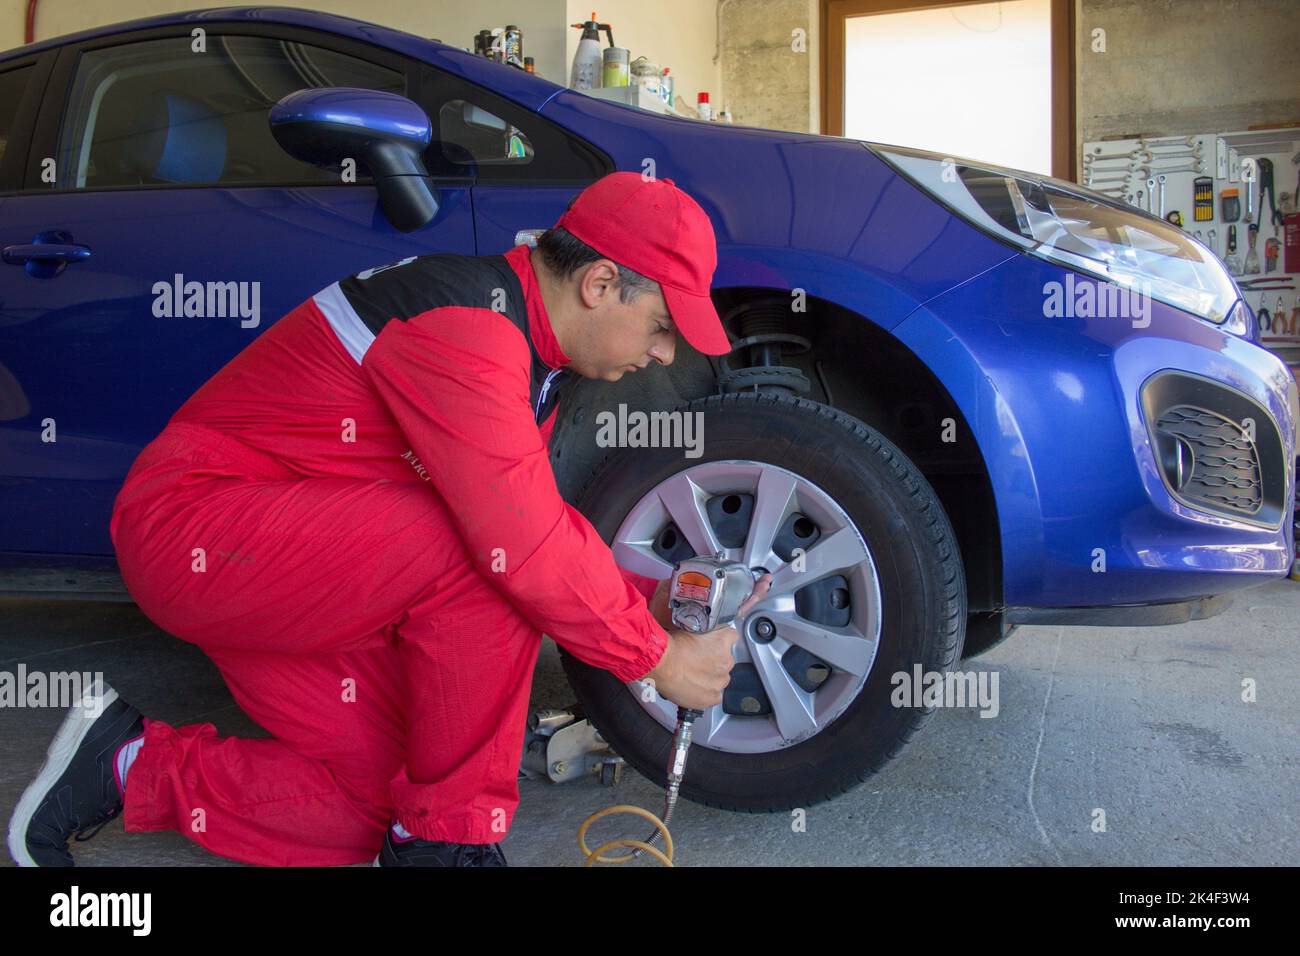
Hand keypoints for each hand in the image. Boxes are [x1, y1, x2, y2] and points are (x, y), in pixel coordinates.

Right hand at [641, 574, 771, 710]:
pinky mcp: (712, 697)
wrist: (661, 662)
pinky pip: (713, 694)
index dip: (719, 640)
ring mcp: (720, 681)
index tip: (710, 642)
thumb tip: (696, 616)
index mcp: (725, 640)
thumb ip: (698, 622)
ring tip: (691, 673)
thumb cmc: (671, 643)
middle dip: (713, 659)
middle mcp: (727, 660)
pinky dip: (704, 692)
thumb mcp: (687, 622)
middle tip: (695, 658)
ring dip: (709, 675)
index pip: (731, 637)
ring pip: (719, 677)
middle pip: (725, 659)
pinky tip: (693, 687)